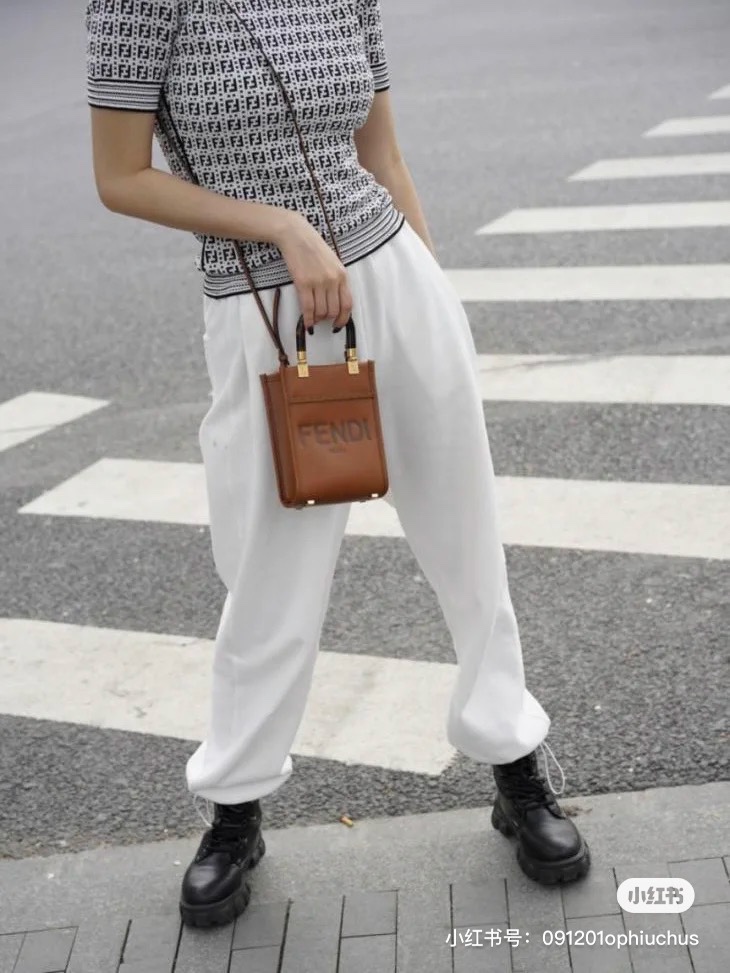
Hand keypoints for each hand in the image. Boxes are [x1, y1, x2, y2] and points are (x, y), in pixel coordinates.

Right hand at [273, 211, 353, 329]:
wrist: (296, 235)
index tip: (337, 325)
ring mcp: (318, 282)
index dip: (343, 319)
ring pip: (321, 312)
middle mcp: (333, 280)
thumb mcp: (333, 262)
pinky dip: (307, 319)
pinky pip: (308, 308)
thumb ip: (336, 280)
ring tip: (313, 319)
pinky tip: (306, 322)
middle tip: (321, 320)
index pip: (347, 304)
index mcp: (342, 275)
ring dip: (317, 319)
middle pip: (334, 310)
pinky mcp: (303, 283)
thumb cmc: (314, 247)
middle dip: (328, 320)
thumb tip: (334, 302)